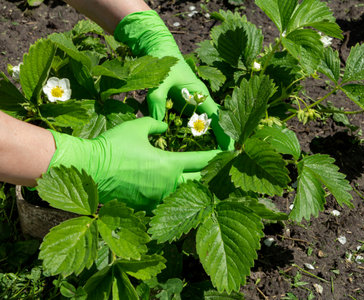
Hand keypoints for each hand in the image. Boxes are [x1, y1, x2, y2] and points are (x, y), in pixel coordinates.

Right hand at [48, 117, 219, 211]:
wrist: (89, 169)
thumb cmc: (113, 146)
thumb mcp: (137, 128)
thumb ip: (157, 125)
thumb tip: (166, 128)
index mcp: (170, 164)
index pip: (203, 161)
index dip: (219, 157)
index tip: (231, 155)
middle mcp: (169, 185)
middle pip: (200, 183)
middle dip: (213, 177)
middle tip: (224, 172)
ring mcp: (158, 199)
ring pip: (186, 196)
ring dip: (197, 189)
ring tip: (207, 184)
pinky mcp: (147, 207)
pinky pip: (168, 205)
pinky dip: (178, 201)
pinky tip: (182, 198)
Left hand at [114, 10, 232, 149]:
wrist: (157, 50)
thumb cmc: (162, 63)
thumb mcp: (159, 81)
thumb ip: (157, 99)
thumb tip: (158, 122)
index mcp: (200, 93)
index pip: (218, 117)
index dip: (226, 133)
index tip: (233, 148)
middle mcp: (199, 100)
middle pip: (213, 124)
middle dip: (220, 141)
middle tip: (224, 160)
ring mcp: (191, 104)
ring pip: (202, 125)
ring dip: (207, 140)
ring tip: (211, 159)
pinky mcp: (182, 106)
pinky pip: (189, 123)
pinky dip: (191, 135)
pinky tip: (191, 149)